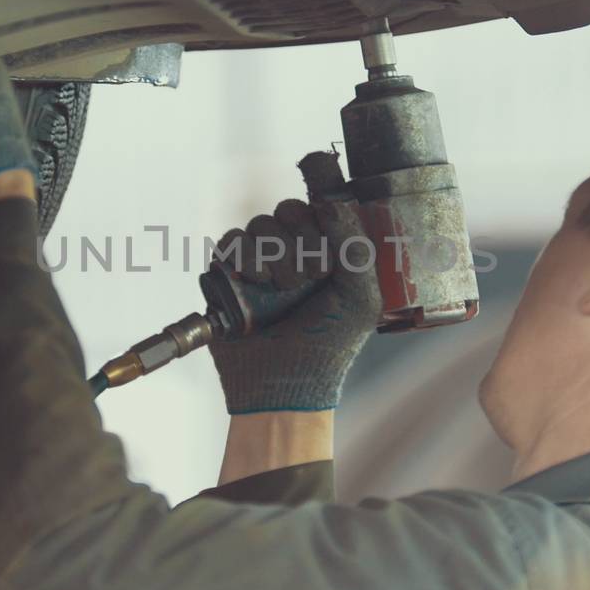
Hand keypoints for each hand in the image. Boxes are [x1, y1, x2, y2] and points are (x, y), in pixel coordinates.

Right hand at [209, 197, 381, 414]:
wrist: (285, 386)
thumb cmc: (329, 347)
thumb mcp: (361, 298)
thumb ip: (355, 248)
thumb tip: (333, 203)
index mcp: (326, 253)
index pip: (319, 208)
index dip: (320, 219)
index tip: (325, 256)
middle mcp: (292, 253)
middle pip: (287, 210)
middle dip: (297, 240)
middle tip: (306, 279)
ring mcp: (259, 263)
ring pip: (258, 225)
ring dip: (272, 251)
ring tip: (280, 287)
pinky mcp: (227, 277)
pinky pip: (228, 242)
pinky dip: (241, 253)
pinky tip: (253, 278)